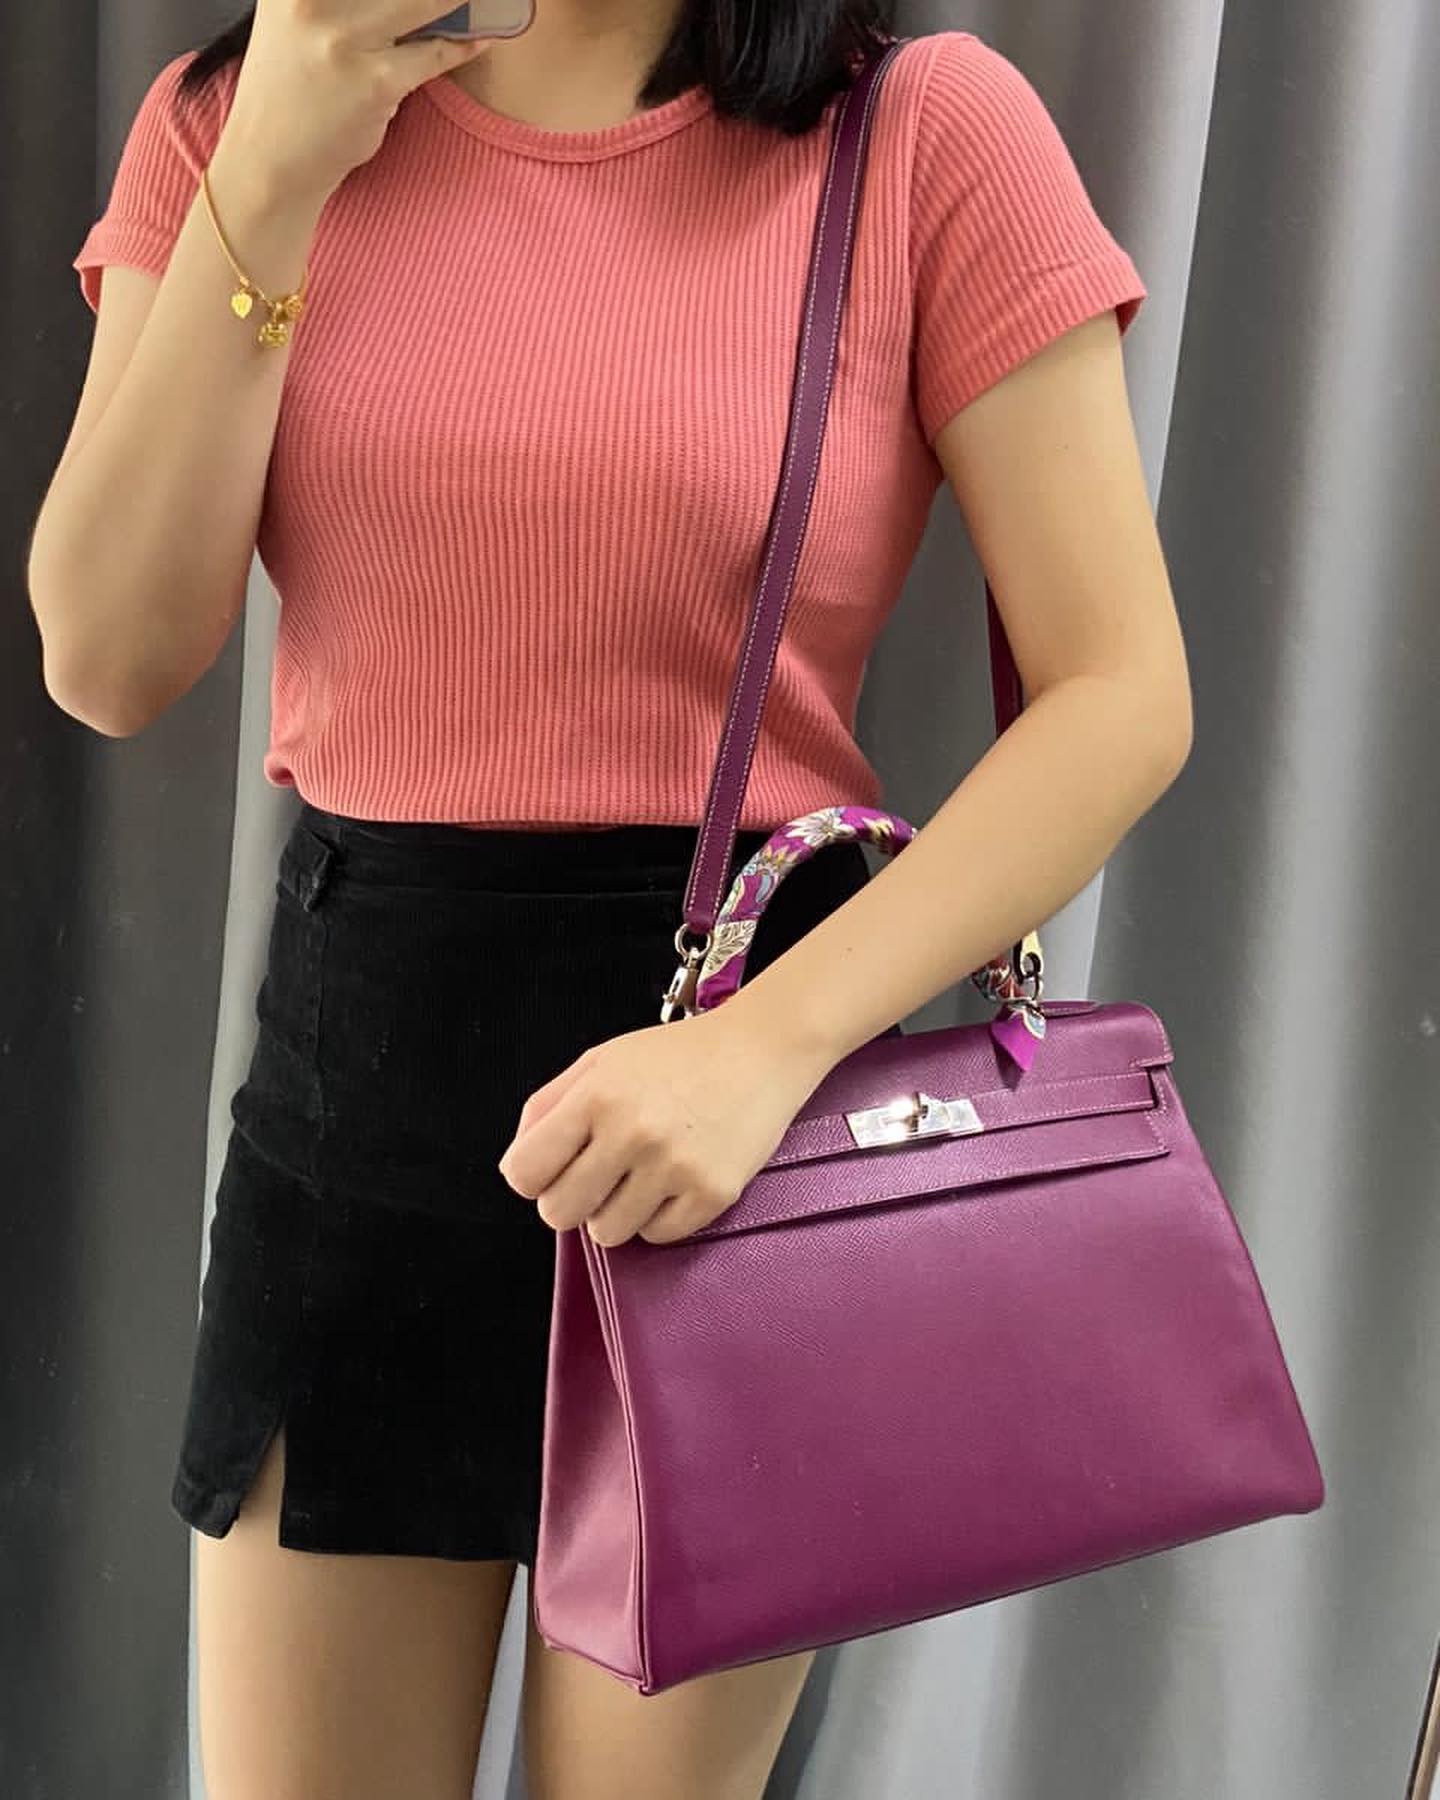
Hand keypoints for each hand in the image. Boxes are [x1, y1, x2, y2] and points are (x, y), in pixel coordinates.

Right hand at [226, 0, 499, 202]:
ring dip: (461, 2)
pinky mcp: (375, 83)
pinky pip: (436, 54)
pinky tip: (479, 39)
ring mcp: (344, 41)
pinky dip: (463, 45)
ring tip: (483, 2)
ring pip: (428, 1)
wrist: (270, 160)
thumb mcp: (300, 18)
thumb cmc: (292, 87)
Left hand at [496, 1002, 832, 1246]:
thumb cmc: (679, 1056)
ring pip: (607, 1233)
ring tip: (641, 1175)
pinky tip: (673, 1180)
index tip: (553, 1170)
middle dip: (572, 1200)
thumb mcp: (601, 1060)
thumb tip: (517, 1163)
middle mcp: (632, 1133)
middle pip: (559, 1213)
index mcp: (596, 1096)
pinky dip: (659, 1216)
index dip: (533, 1178)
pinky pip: (658, 1236)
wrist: (760, 1051)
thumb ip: (548, 1106)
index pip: (524, 1173)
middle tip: (598, 1176)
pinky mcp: (712, 1193)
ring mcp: (674, 1167)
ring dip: (616, 1211)